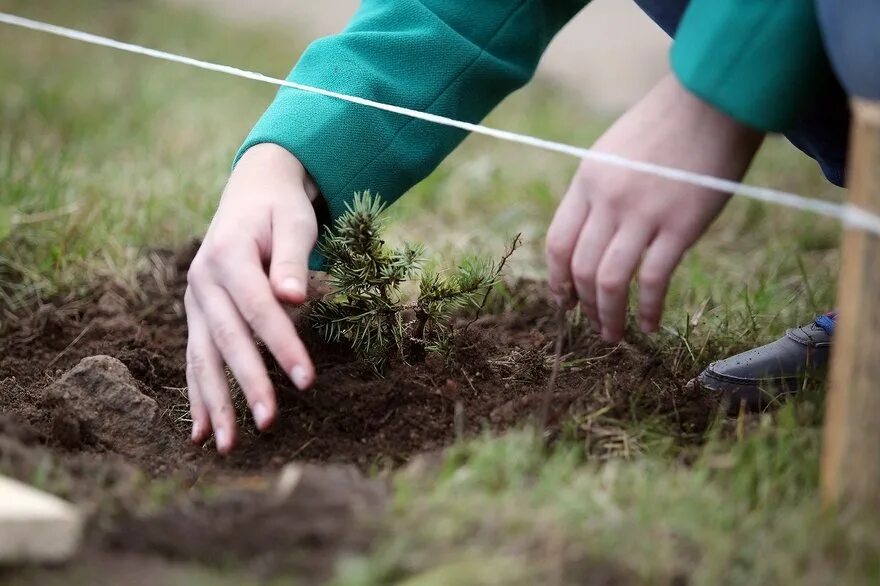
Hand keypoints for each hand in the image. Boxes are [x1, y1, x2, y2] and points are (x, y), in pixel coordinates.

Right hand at [185, 143, 318, 452]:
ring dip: (216, 403)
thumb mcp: (294, 222)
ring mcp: (195, 300)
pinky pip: (196, 360)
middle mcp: (203, 281)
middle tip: (269, 422)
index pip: (258, 308)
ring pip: (203, 357)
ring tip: (228, 445)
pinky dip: (198, 397)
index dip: (282, 344)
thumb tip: (293, 297)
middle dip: (248, 383)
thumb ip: (292, 259)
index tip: (307, 380)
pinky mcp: (198, 316)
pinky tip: (203, 433)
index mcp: (228, 254)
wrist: (252, 192)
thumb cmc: (281, 209)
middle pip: (228, 339)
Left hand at [546, 74, 763, 341]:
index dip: (557, 280)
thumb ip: (599, 193)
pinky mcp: (682, 224)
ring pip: (610, 279)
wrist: (714, 98)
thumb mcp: (614, 152)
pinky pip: (653, 278)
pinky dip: (647, 308)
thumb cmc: (666, 125)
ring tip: (613, 334)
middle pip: (580, 267)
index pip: (558, 243)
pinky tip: (649, 324)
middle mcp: (609, 199)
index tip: (564, 301)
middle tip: (592, 324)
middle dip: (583, 304)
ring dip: (608, 315)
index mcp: (587, 181)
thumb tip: (592, 239)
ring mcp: (644, 212)